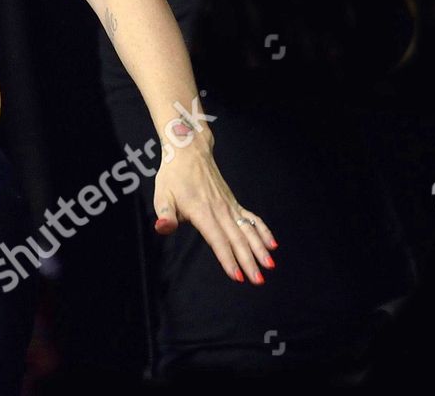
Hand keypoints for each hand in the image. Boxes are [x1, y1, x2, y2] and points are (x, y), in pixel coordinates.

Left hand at [151, 139, 278, 284]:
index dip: (227, 259)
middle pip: (236, 240)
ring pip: (248, 231)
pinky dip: (263, 231)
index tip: (237, 276)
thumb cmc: (173, 177)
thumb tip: (163, 227)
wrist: (190, 153)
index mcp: (201, 212)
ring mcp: (230, 207)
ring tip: (270, 266)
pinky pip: (252, 219)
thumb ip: (165, 213)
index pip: (217, 240)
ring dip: (260, 249)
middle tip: (258, 281)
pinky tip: (272, 245)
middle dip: (248, 261)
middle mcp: (220, 211)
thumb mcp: (162, 195)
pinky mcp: (234, 203)